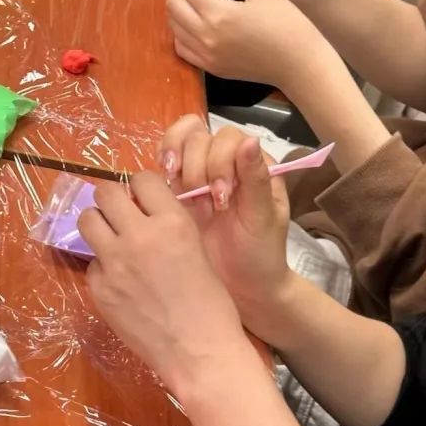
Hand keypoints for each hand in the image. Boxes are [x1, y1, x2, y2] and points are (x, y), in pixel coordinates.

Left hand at [78, 171, 254, 394]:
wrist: (200, 352)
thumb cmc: (211, 301)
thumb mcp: (195, 245)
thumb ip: (167, 222)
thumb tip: (142, 206)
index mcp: (171, 222)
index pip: (142, 178)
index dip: (142, 187)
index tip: (143, 199)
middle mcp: (139, 236)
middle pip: (105, 192)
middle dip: (113, 200)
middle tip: (121, 215)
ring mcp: (115, 263)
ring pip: (87, 220)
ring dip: (99, 224)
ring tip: (112, 239)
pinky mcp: (99, 289)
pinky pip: (91, 263)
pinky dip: (102, 267)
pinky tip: (120, 282)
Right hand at [157, 119, 291, 329]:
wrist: (242, 288)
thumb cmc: (260, 254)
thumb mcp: (262, 218)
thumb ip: (255, 179)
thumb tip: (250, 140)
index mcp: (252, 164)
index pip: (228, 138)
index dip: (220, 161)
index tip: (222, 197)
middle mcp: (225, 161)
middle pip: (200, 136)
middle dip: (198, 167)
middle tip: (206, 205)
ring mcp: (200, 172)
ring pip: (180, 143)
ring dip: (178, 164)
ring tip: (184, 195)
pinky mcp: (179, 189)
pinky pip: (166, 162)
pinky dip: (162, 168)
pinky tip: (166, 185)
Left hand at [167, 0, 328, 86]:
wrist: (299, 64)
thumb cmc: (287, 24)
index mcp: (219, 15)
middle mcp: (206, 37)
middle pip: (173, 4)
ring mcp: (206, 55)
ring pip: (173, 25)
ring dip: (180, 7)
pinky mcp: (210, 68)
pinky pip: (182, 47)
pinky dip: (182, 31)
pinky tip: (199, 21)